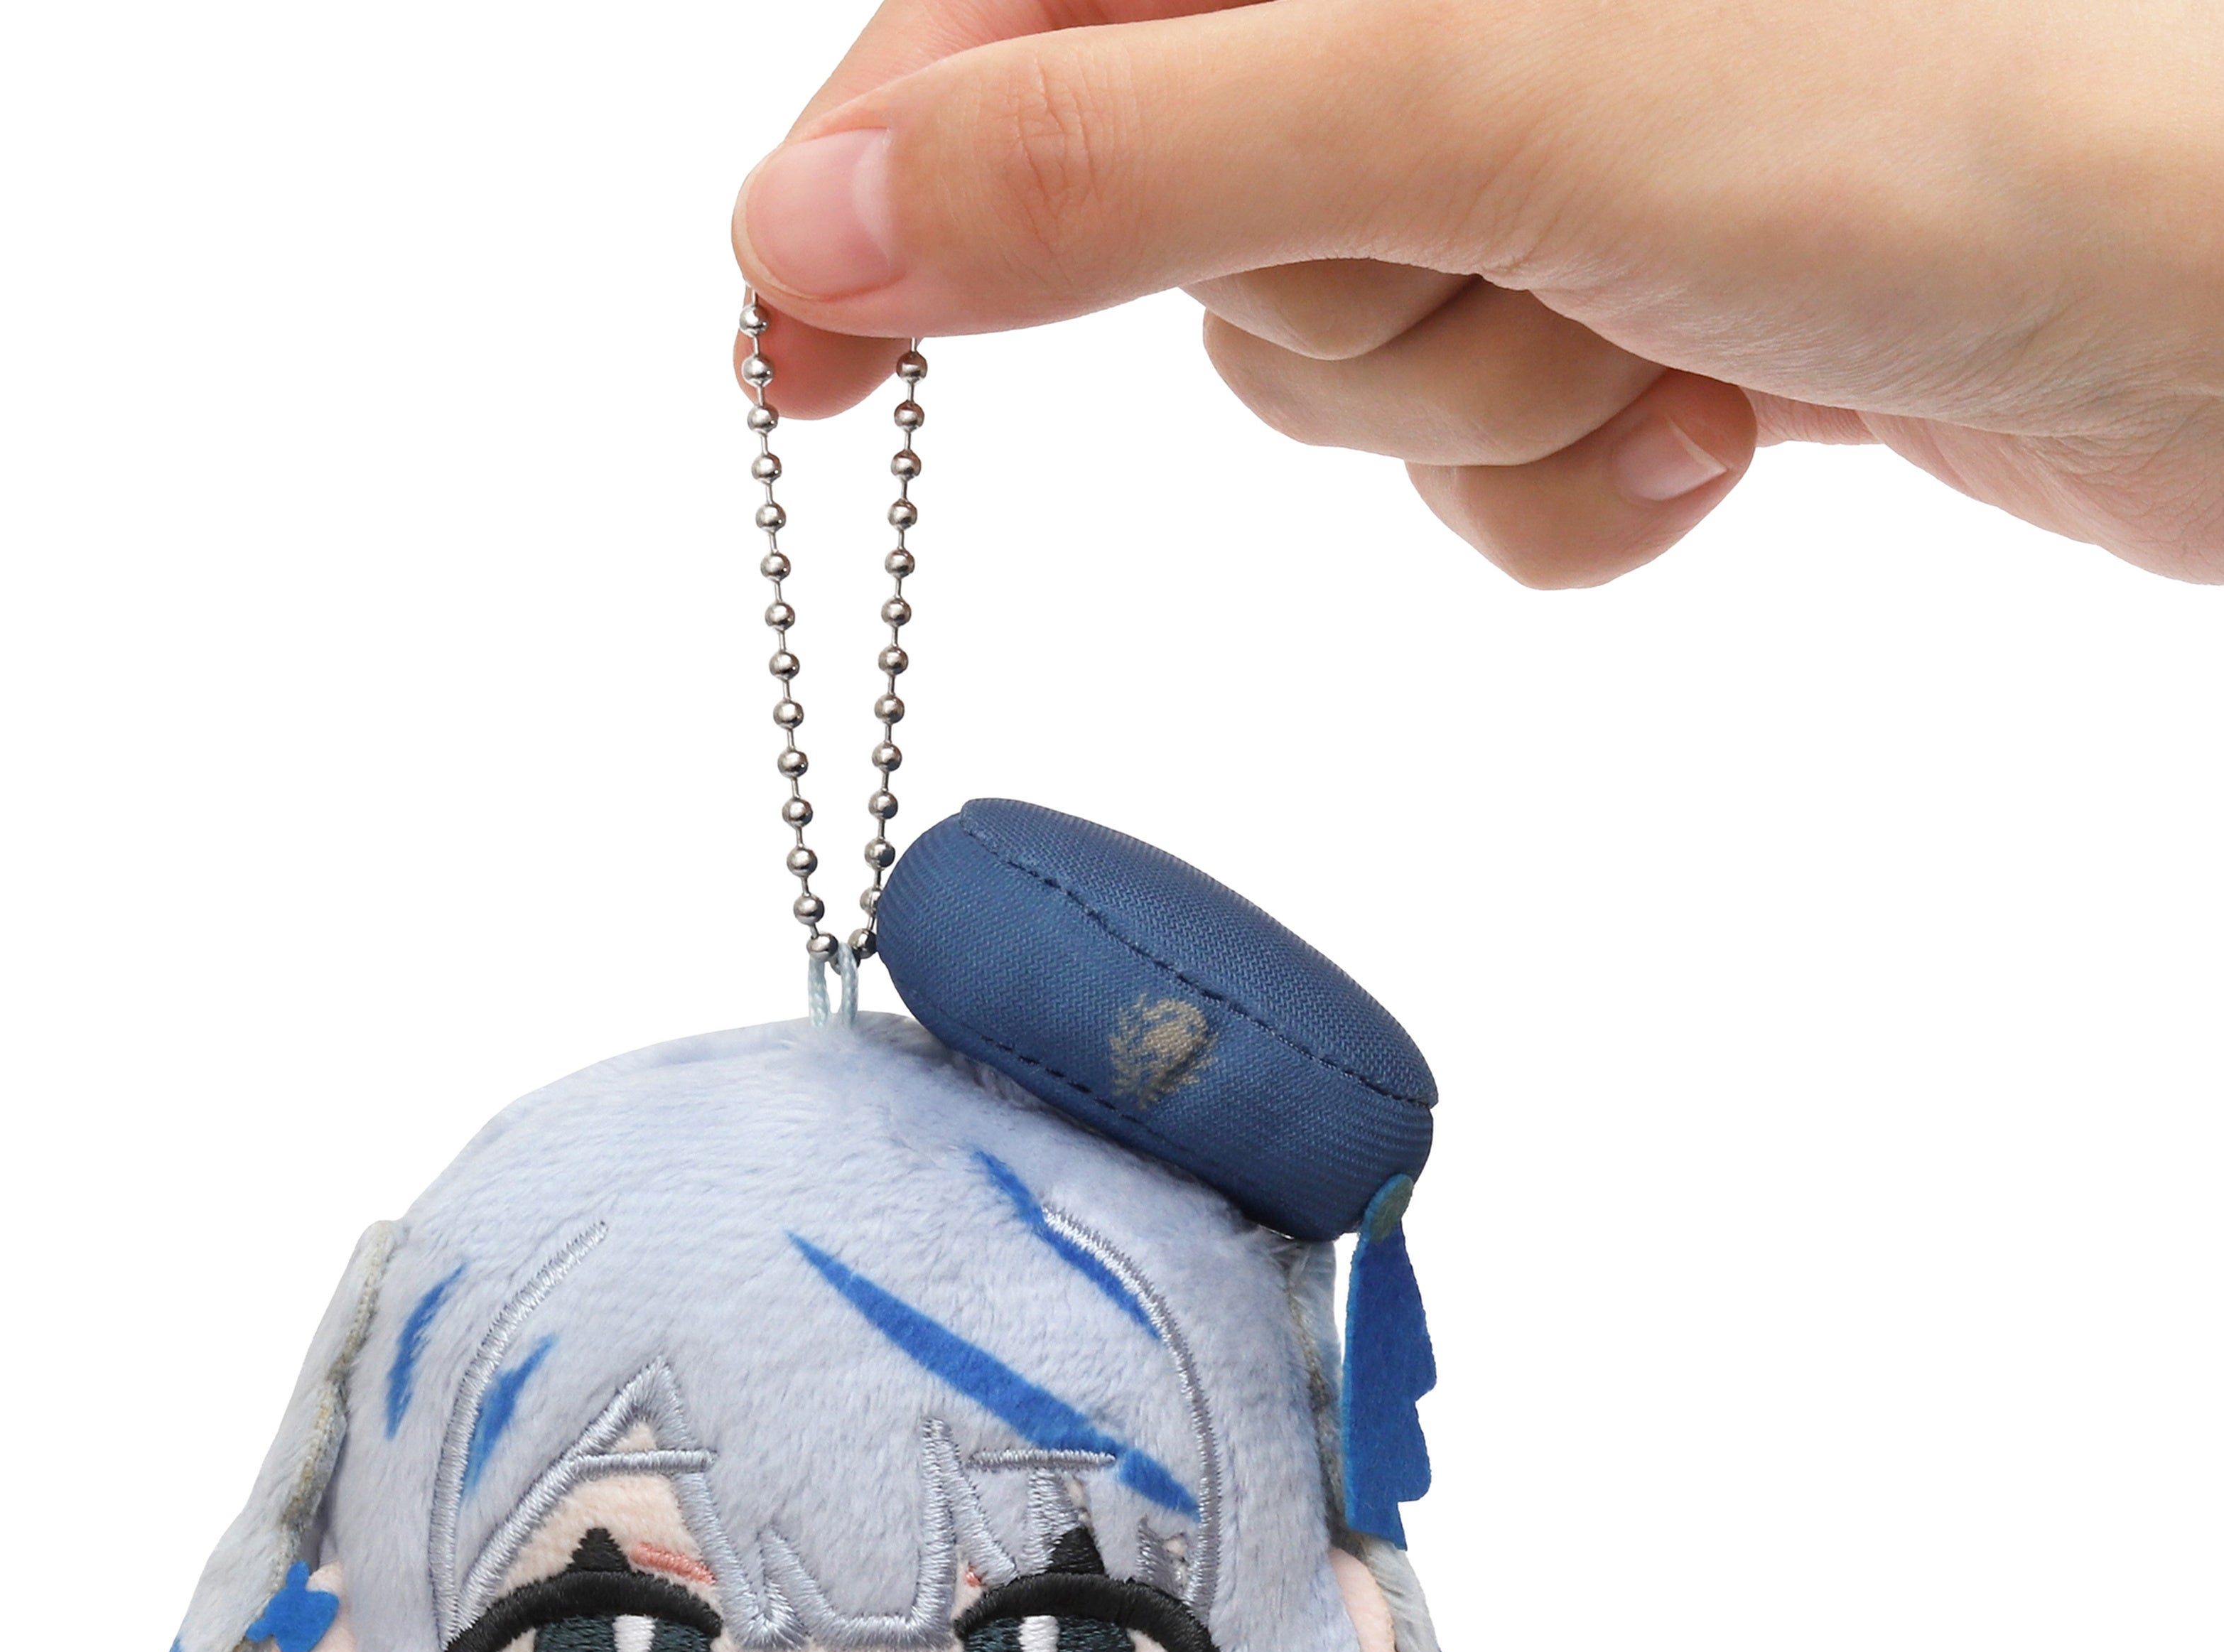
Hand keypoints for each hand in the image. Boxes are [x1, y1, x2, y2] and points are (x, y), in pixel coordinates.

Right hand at [731, 0, 2223, 586]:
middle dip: (1327, 298)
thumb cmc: (1983, 96)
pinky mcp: (1651, 272)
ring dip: (1473, 398)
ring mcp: (1567, 124)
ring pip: (1334, 352)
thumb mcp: (1477, 92)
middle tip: (1511, 255)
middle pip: (1182, 205)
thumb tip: (818, 211)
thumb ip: (1120, 145)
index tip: (789, 343)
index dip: (892, 169)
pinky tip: (1728, 412)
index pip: (1028, 1)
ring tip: (1667, 325)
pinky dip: (1575, 483)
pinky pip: (1483, 455)